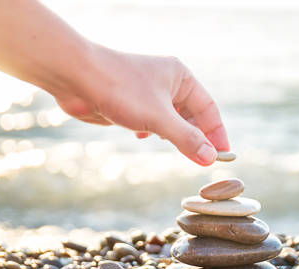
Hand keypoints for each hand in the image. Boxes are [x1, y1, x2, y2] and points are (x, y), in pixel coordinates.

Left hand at [55, 47, 228, 165]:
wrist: (75, 77)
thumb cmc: (120, 88)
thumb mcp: (160, 119)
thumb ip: (187, 139)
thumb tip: (211, 158)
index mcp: (181, 77)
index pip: (209, 109)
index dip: (217, 133)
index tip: (223, 155)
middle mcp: (168, 83)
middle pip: (192, 116)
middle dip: (196, 138)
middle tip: (203, 161)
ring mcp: (149, 93)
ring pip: (171, 121)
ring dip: (174, 137)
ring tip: (176, 150)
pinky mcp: (132, 103)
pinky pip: (152, 122)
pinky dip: (152, 132)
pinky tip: (142, 136)